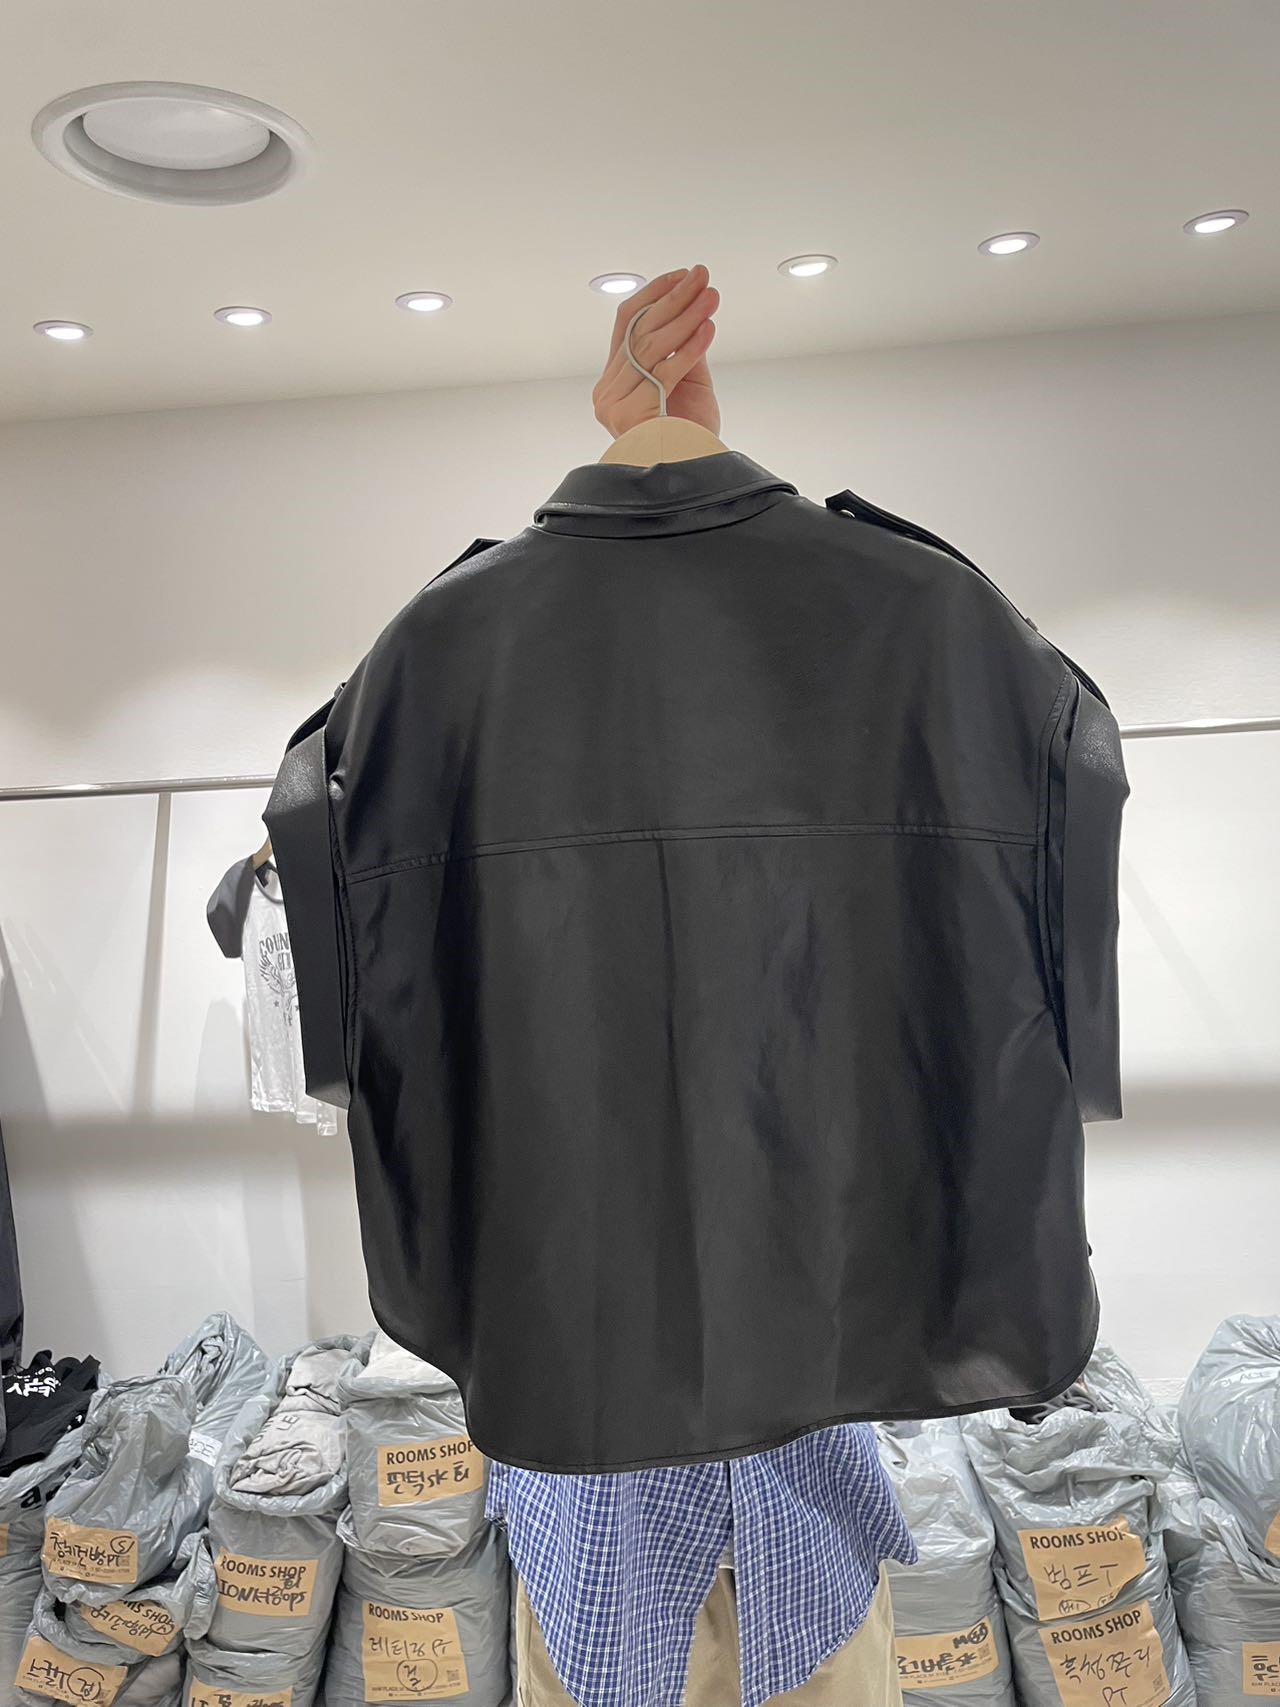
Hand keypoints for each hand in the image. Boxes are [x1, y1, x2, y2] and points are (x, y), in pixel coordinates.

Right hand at [592, 265, 720, 438]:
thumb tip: (693, 309)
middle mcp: (607, 391)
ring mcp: (614, 404)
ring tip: (710, 298)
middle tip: (702, 276)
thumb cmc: (686, 439)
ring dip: (686, 317)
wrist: (687, 477)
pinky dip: (690, 348)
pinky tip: (708, 329)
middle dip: (675, 298)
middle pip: (641, 330)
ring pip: (652, 346)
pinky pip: (665, 372)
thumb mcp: (687, 384)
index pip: (627, 322)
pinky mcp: (630, 415)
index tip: (682, 275)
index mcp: (614, 382)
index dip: (655, 294)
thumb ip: (683, 350)